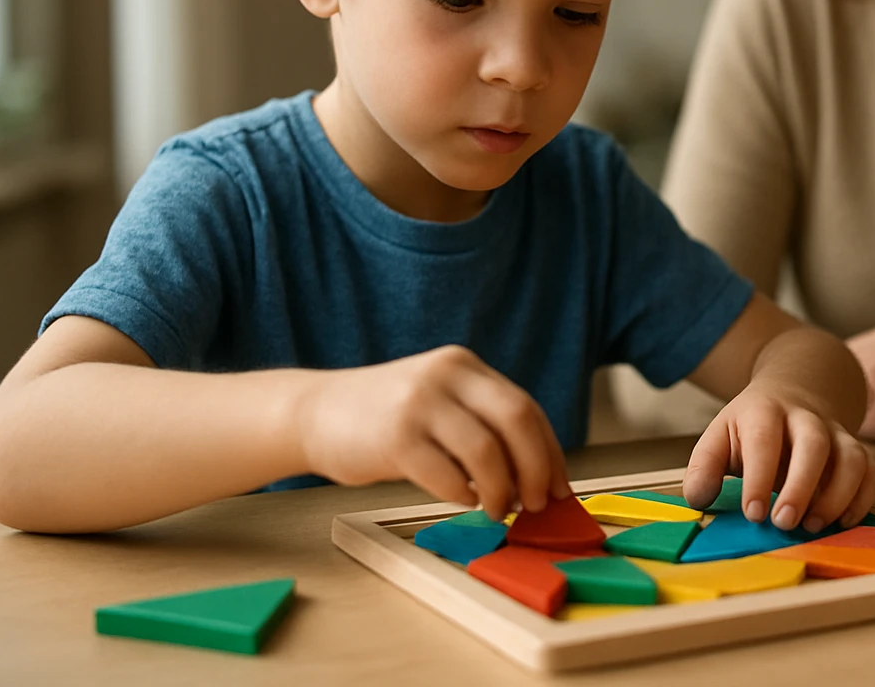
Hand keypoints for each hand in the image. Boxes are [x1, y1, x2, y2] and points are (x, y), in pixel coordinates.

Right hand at [296, 344, 569, 519]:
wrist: (315, 413)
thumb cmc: (386, 418)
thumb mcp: (440, 401)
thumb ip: (481, 422)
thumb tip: (536, 473)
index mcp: (464, 366)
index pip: (526, 407)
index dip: (550, 451)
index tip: (560, 485)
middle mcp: (445, 376)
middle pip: (517, 420)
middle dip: (537, 469)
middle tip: (537, 502)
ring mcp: (420, 404)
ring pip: (486, 452)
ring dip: (501, 490)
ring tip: (497, 508)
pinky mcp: (395, 438)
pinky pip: (448, 475)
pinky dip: (463, 495)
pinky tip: (461, 499)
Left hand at [682, 386, 874, 533]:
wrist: (792, 393)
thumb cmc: (751, 427)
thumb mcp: (719, 437)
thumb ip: (703, 467)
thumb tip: (699, 499)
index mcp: (764, 411)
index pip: (764, 439)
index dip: (760, 477)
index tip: (753, 513)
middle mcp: (806, 418)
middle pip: (814, 444)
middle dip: (802, 486)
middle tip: (785, 523)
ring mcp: (836, 432)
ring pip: (852, 457)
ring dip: (837, 496)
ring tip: (813, 526)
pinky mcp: (857, 449)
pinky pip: (872, 470)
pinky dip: (864, 498)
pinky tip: (842, 521)